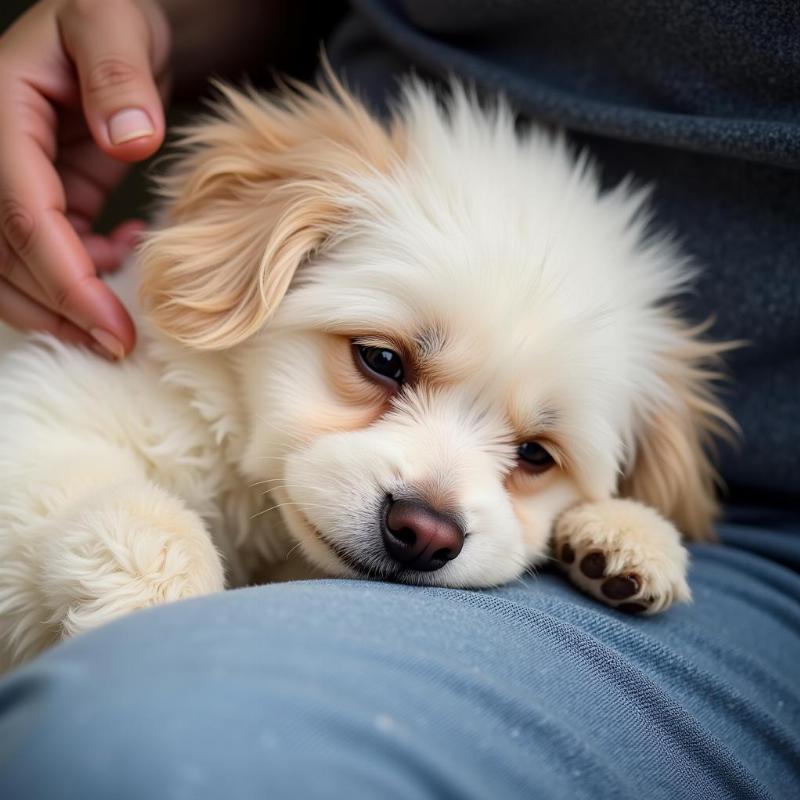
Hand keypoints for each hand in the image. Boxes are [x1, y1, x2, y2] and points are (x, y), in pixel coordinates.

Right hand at [0, 0, 170, 356]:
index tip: (111, 328)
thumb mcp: (113, 21)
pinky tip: (126, 255)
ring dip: (66, 304)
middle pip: (7, 254)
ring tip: (121, 322)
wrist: (113, 24)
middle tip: (117, 348)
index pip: (21, 216)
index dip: (65, 280)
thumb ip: (117, 73)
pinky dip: (85, 270)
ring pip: (17, 263)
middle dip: (60, 309)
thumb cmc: (109, 13)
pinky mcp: (43, 189)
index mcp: (1, 116)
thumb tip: (131, 140)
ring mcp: (15, 175)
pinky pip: (49, 247)